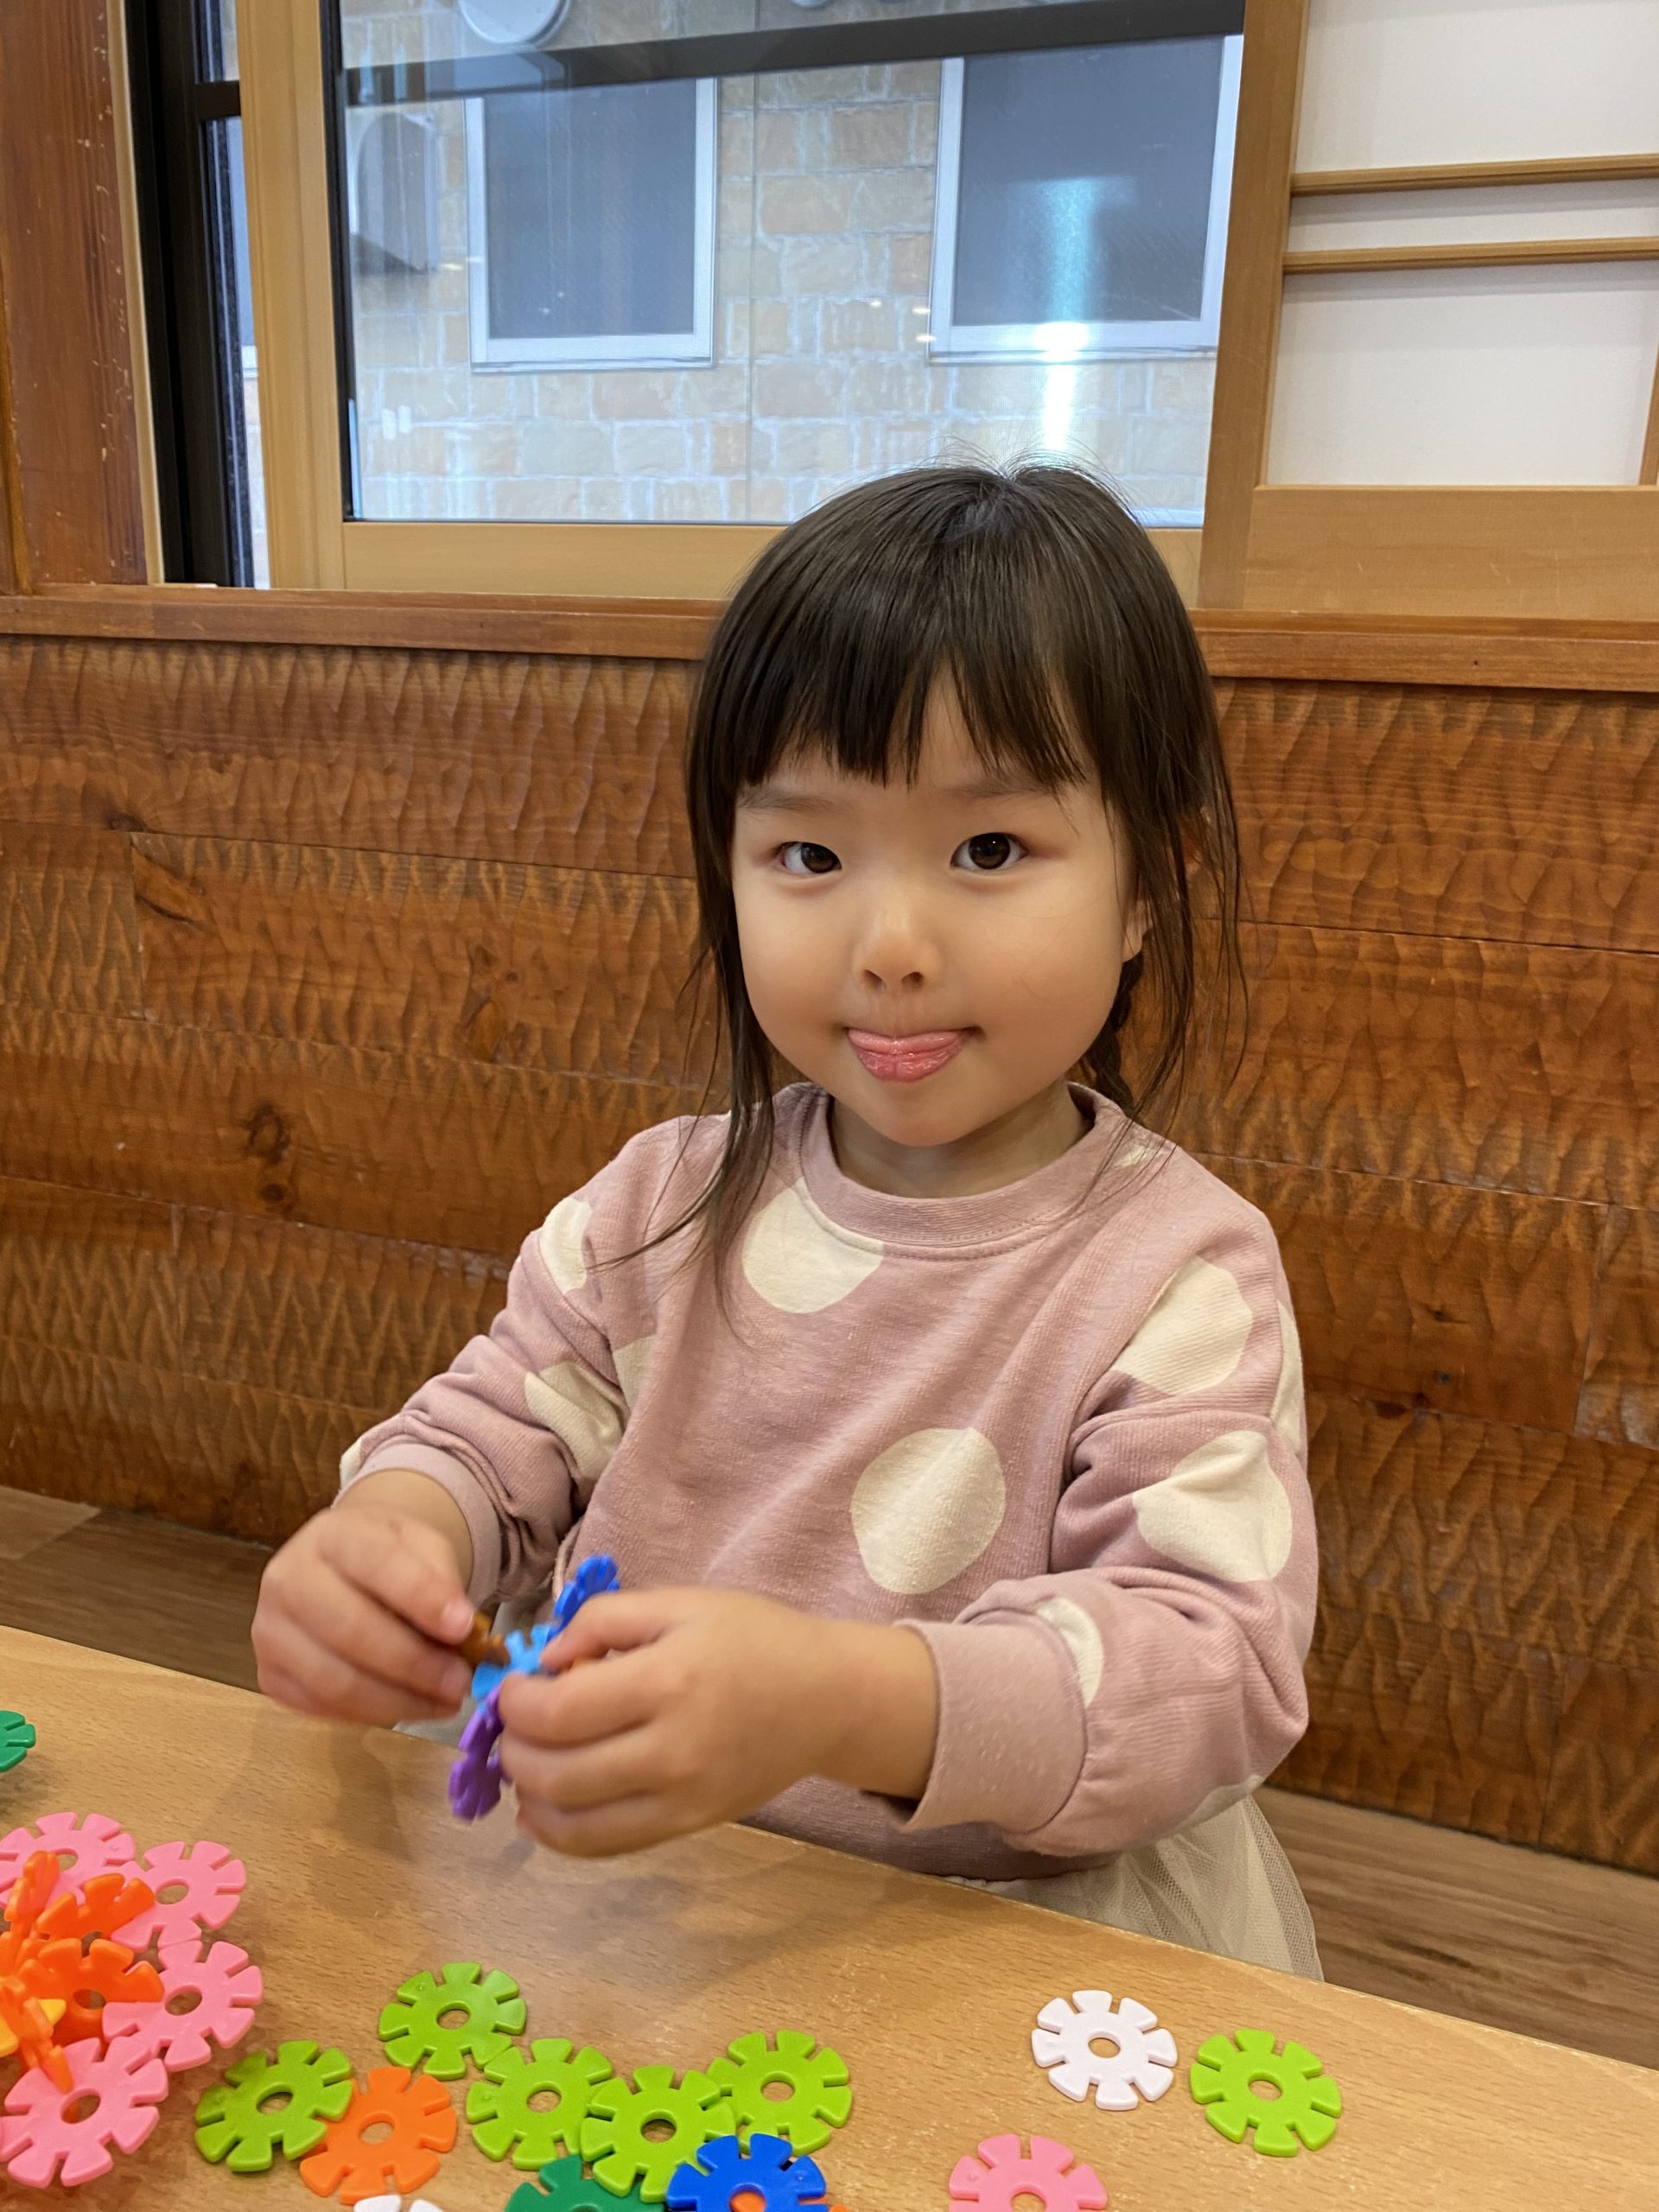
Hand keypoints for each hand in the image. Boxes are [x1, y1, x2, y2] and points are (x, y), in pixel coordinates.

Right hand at [253, 1491, 475, 1725]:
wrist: (346, 1568)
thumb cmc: (391, 1558)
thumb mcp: (424, 1547)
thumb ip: (442, 1581)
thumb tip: (463, 1633)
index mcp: (331, 1535)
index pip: (376, 1563)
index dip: (421, 1597)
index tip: (463, 1626)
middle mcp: (288, 1578)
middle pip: (350, 1630)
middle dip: (414, 1663)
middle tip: (460, 1681)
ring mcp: (270, 1630)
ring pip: (335, 1681)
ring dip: (398, 1700)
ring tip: (444, 1700)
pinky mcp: (268, 1674)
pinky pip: (322, 1707)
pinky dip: (373, 1714)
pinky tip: (410, 1705)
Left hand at [496, 1587, 938, 1857]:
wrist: (828, 1699)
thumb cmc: (754, 1639)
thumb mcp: (681, 1603)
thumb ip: (605, 1620)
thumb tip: (546, 1661)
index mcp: (668, 1681)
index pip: (560, 1712)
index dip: (516, 1703)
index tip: (513, 1685)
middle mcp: (672, 1751)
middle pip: (557, 1773)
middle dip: (514, 1750)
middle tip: (513, 1724)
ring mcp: (681, 1799)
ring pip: (574, 1823)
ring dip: (529, 1796)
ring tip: (525, 1763)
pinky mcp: (688, 1826)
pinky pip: (607, 1846)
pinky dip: (560, 1834)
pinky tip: (545, 1807)